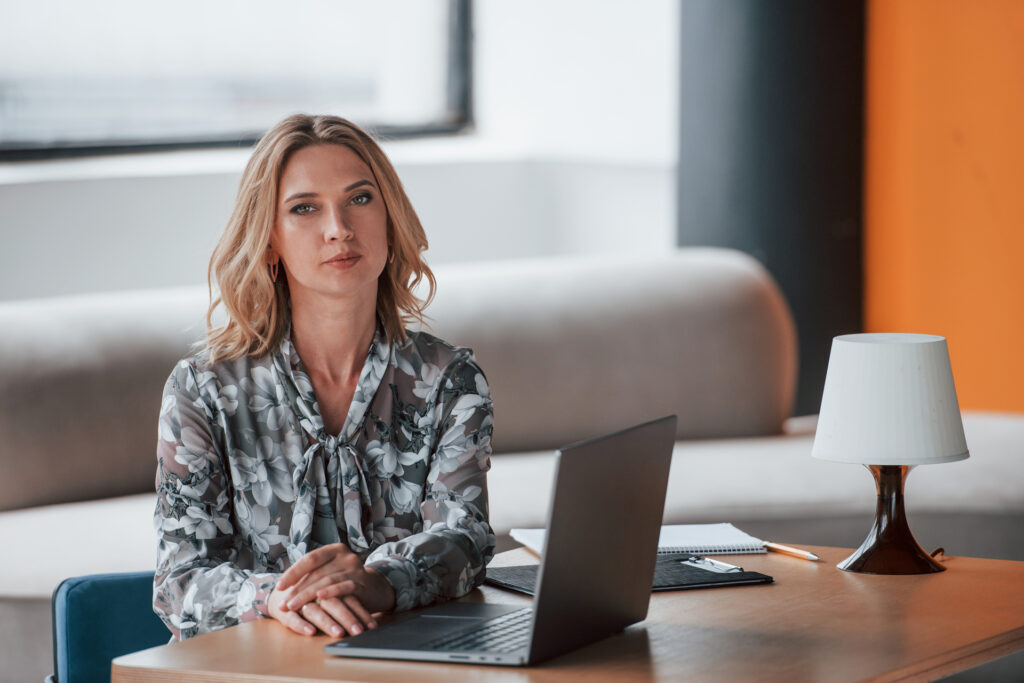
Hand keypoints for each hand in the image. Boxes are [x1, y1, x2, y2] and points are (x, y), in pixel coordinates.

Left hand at [269, 543, 396, 636]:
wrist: (375, 588)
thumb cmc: (345, 581)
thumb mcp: (331, 572)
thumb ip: (313, 574)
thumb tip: (282, 585)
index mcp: (334, 550)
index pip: (310, 558)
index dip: (293, 572)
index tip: (279, 586)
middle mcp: (345, 556)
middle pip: (316, 573)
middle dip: (297, 590)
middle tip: (282, 604)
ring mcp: (355, 568)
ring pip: (327, 581)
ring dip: (307, 595)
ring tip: (292, 607)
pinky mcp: (362, 582)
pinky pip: (344, 586)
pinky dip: (331, 592)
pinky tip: (320, 598)